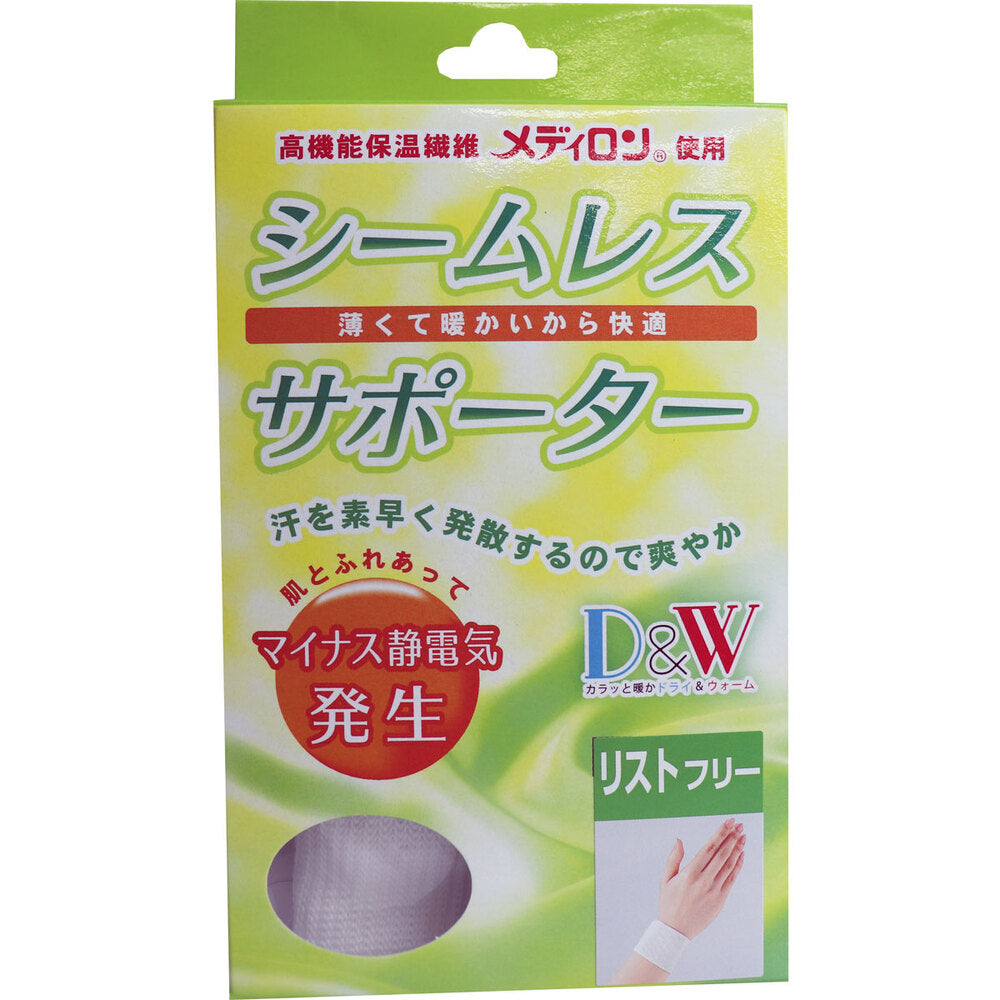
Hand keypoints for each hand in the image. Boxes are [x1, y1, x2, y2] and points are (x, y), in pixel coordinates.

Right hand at [656, 817, 744, 938]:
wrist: (676, 930)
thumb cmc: (668, 902)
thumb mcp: (665, 879)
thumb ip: (673, 858)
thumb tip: (679, 840)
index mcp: (689, 873)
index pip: (709, 848)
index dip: (720, 833)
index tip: (728, 822)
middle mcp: (703, 881)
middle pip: (722, 854)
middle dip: (732, 837)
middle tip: (739, 825)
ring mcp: (713, 891)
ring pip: (729, 866)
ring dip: (737, 849)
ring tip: (743, 836)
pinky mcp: (720, 900)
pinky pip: (731, 879)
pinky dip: (738, 866)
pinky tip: (741, 855)